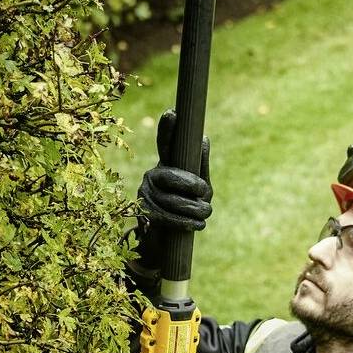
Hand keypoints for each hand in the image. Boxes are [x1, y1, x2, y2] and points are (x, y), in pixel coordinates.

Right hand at [138, 109, 212, 235]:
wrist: (165, 239)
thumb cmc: (185, 206)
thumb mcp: (198, 187)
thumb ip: (200, 166)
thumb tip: (203, 139)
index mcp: (166, 164)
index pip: (165, 144)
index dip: (168, 129)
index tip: (172, 113)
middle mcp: (152, 175)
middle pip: (173, 177)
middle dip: (193, 187)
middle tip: (207, 195)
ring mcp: (145, 194)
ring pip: (173, 199)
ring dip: (194, 209)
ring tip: (206, 213)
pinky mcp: (144, 214)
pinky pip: (168, 217)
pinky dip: (186, 222)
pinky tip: (198, 224)